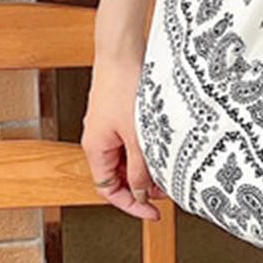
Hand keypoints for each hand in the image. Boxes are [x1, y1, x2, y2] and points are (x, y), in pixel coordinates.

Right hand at [81, 51, 164, 220]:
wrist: (122, 50)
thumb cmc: (123, 85)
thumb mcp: (137, 136)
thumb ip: (140, 168)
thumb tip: (141, 193)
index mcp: (95, 148)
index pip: (109, 190)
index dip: (131, 205)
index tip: (153, 213)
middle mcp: (98, 140)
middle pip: (118, 176)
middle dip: (142, 185)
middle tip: (167, 188)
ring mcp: (107, 127)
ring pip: (126, 159)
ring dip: (145, 167)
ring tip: (167, 167)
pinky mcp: (118, 115)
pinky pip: (129, 142)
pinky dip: (144, 150)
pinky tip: (161, 147)